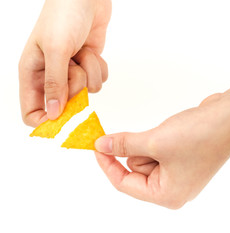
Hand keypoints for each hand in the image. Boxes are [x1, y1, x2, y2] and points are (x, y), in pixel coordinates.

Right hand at [19, 0, 111, 126]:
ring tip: (82, 52)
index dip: (47, 121)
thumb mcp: (55, 49)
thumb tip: (53, 113)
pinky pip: (98, 82)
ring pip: (86, 93)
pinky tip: (91, 52)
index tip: (64, 119)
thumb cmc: (64, 16)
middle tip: (73, 67)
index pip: (32, 112)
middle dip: (75, 87)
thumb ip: (54, 84)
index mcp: (33, 74)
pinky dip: (99, 68)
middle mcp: (51, 77)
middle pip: (65, 104)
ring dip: (89, 72)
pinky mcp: (87, 69)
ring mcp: (71, 74)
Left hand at [95, 84, 229, 208]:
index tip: (96, 147)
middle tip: (154, 139)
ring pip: (142, 157)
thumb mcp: (154, 142)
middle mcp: (171, 188)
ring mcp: (175, 172)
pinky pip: (153, 150)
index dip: (107, 165)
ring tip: (169, 136)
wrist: (227, 117)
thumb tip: (101, 145)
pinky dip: (153, 140)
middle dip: (137, 150)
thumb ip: (124, 145)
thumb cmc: (199, 135)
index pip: (124, 183)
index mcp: (166, 194)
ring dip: (148, 143)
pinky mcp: (177, 158)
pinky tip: (172, 134)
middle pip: (134, 169)